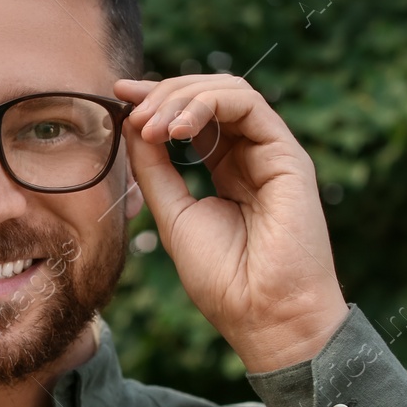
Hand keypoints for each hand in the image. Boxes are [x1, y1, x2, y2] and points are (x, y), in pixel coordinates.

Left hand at [116, 74, 348, 372]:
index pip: (193, 117)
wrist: (262, 315)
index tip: (119, 96)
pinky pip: (248, 104)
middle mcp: (252, 156)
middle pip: (209, 97)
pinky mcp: (288, 155)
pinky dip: (206, 105)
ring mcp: (272, 153)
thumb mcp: (173, 214)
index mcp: (227, 170)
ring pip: (229, 91)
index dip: (157, 99)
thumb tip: (132, 123)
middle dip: (164, 94)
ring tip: (151, 125)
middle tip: (131, 112)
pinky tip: (176, 129)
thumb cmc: (223, 279)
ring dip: (181, 98)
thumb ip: (154, 169)